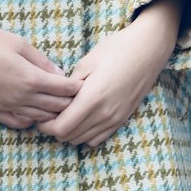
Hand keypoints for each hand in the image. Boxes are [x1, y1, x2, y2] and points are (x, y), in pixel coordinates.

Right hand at [0, 13, 81, 129]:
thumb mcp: (19, 43)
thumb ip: (41, 60)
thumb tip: (59, 74)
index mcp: (29, 78)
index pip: (64, 90)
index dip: (77, 88)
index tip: (84, 84)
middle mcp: (19, 97)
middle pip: (55, 107)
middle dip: (69, 102)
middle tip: (78, 97)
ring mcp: (4, 106)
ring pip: (39, 118)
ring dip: (53, 113)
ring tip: (61, 106)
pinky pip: (18, 123)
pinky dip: (31, 120)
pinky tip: (35, 112)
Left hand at [38, 0, 182, 147]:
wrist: (148, 50)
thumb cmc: (116, 50)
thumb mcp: (86, 63)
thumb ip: (68, 87)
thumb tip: (56, 101)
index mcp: (92, 98)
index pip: (60, 128)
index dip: (46, 125)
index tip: (42, 114)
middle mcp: (104, 113)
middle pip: (69, 136)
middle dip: (55, 128)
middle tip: (51, 113)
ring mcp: (115, 118)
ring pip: (82, 140)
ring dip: (70, 131)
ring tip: (66, 114)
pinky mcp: (122, 119)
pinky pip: (97, 139)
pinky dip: (85, 134)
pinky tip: (83, 118)